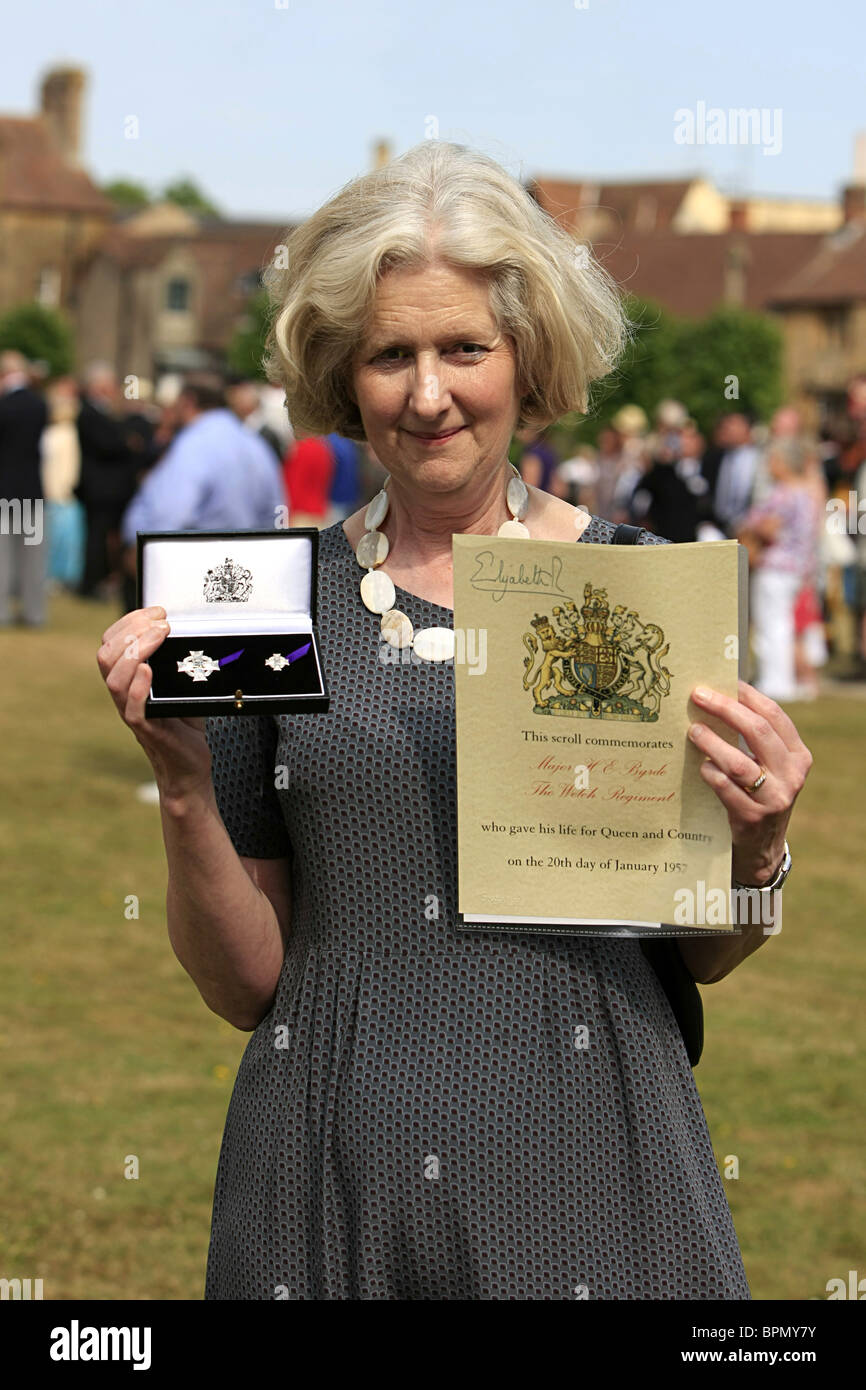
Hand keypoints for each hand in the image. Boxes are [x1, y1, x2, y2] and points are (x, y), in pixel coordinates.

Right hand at [97, 605, 213, 804]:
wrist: (189, 765)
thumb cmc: (185, 723)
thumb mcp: (182, 685)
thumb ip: (179, 662)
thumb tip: (195, 631)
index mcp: (128, 680)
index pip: (111, 644)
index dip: (128, 622)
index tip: (156, 611)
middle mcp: (123, 694)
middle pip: (106, 656)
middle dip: (131, 630)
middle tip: (161, 622)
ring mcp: (131, 712)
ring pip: (114, 679)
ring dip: (135, 652)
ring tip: (159, 636)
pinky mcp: (146, 730)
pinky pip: (131, 709)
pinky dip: (138, 687)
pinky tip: (149, 671)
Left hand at [687, 679, 812, 886]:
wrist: (761, 848)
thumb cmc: (757, 796)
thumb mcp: (767, 768)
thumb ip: (752, 741)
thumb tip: (717, 698)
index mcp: (798, 756)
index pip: (774, 716)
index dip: (748, 695)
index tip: (723, 681)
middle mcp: (791, 775)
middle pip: (758, 732)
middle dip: (726, 709)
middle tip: (698, 696)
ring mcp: (774, 798)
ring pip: (740, 762)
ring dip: (712, 743)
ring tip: (693, 731)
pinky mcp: (752, 818)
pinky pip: (726, 789)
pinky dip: (711, 774)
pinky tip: (700, 767)